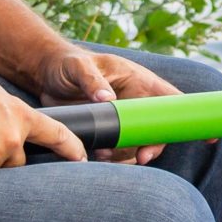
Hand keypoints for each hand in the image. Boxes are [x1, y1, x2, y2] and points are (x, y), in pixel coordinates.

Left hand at [23, 46, 180, 163]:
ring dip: (127, 154)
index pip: (169, 98)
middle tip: (140, 158)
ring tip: (106, 155)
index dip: (177, 117)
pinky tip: (100, 157)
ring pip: (138, 142)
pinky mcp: (107, 130)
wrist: (44, 76)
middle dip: (152, 145)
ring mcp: (122, 117)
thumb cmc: (66, 63)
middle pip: (157, 127)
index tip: (166, 135)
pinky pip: (119, 148)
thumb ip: (92, 80)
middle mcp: (135, 100)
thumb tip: (107, 99)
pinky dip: (114, 157)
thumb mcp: (78, 67)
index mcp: (137, 80)